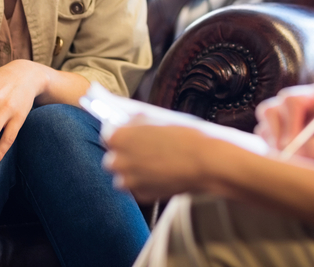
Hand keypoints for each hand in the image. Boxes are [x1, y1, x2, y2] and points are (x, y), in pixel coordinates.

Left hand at [102, 118, 218, 202]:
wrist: (206, 161)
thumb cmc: (185, 136)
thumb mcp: (157, 117)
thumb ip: (136, 121)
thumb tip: (127, 121)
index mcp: (118, 137)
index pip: (107, 134)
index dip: (120, 134)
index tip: (129, 135)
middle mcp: (118, 160)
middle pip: (112, 157)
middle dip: (125, 154)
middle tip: (145, 149)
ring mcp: (129, 180)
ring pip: (123, 176)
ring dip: (133, 171)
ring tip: (155, 163)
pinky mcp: (142, 196)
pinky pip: (137, 188)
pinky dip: (145, 183)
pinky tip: (162, 174)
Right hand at [255, 84, 313, 165]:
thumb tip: (298, 151)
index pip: (292, 101)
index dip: (291, 123)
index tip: (296, 145)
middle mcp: (296, 103)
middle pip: (270, 110)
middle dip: (278, 136)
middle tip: (288, 156)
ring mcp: (283, 118)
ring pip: (264, 127)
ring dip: (275, 146)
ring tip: (298, 161)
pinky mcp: (274, 134)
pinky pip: (262, 141)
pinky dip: (272, 153)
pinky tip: (292, 161)